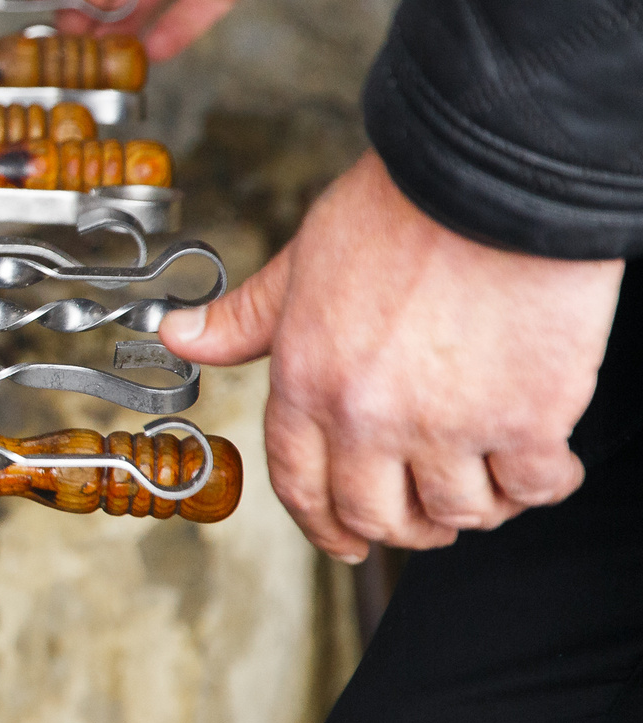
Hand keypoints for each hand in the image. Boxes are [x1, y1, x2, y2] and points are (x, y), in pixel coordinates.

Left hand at [160, 152, 624, 558]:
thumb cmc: (402, 208)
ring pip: (459, 512)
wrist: (491, 178)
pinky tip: (541, 460)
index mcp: (308, 382)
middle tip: (424, 512)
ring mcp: (448, 424)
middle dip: (401, 526)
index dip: (322, 526)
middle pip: (378, 517)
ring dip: (474, 506)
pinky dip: (540, 483)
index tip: (343, 544)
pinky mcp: (527, 420)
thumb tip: (182, 337)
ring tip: (485, 475)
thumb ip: (246, 316)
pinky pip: (532, 488)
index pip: (300, 485)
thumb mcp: (302, 259)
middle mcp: (370, 415)